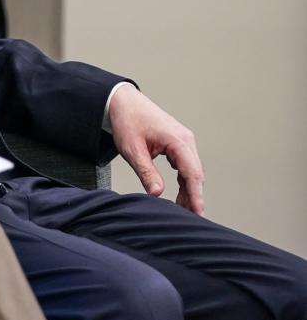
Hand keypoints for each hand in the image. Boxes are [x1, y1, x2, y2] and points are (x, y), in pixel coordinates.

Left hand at [109, 84, 205, 214]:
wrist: (122, 101)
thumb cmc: (127, 121)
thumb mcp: (133, 150)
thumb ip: (146, 172)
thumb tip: (158, 193)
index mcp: (178, 141)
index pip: (192, 173)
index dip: (196, 195)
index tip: (198, 213)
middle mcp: (185, 140)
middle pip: (195, 174)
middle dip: (194, 197)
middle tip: (190, 218)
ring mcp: (183, 141)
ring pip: (191, 170)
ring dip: (188, 189)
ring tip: (183, 209)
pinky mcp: (177, 143)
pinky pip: (185, 165)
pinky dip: (183, 180)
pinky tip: (179, 193)